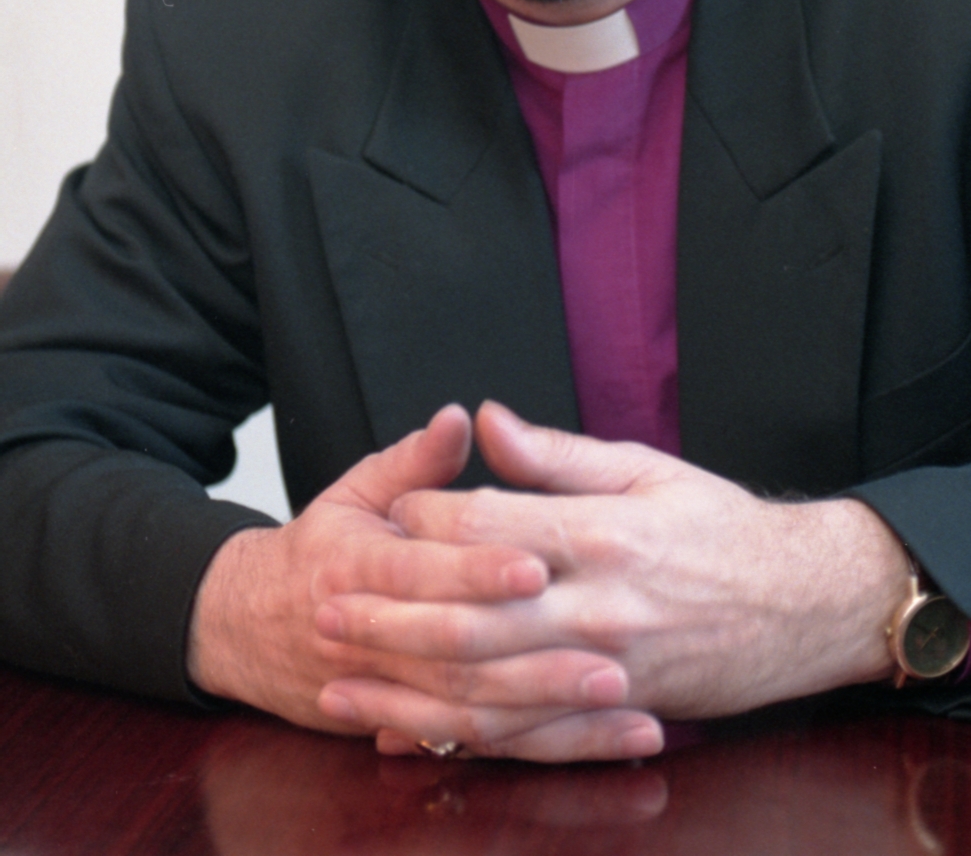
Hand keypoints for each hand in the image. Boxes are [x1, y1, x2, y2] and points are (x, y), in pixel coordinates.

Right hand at [188, 403, 645, 751]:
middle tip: (610, 652)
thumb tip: (462, 417)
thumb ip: (415, 460)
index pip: (422, 568)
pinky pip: (477, 744)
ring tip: (620, 700)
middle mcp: (368, 632)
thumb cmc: (318, 546)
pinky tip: (598, 738)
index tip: (540, 564)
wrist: (247, 629)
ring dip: (549, 711)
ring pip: (471, 710)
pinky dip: (539, 748)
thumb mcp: (355, 489)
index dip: (478, 568)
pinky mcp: (406, 725)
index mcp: (355, 561)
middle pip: (454, 650)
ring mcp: (386, 689)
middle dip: (535, 655)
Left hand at [317, 402, 908, 751]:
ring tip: (339, 687)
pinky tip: (409, 738)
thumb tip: (483, 419)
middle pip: (472, 615)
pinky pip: (528, 739)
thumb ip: (556, 453)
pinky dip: (462, 742)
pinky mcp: (615, 712)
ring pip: (488, 690)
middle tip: (323, 610)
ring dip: (406, 692)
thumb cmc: (721, 524)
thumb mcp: (644, 467)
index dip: (425, 517)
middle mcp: (598, 604)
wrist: (804, 602)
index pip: (489, 525)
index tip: (381, 513)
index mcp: (600, 531)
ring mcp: (606, 668)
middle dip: (388, 616)